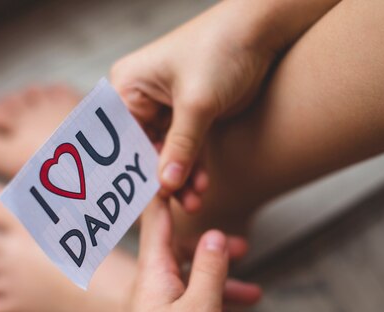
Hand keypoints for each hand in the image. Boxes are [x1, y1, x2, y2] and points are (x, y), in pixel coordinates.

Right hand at [111, 0, 276, 211]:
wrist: (262, 33)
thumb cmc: (221, 51)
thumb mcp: (198, 103)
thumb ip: (182, 146)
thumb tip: (166, 186)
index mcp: (129, 86)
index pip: (121, 137)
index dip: (131, 170)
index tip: (142, 199)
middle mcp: (142, 97)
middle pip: (144, 149)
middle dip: (162, 179)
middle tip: (174, 206)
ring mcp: (166, 108)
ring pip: (167, 154)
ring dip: (181, 179)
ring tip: (195, 202)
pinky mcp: (190, 116)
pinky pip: (186, 150)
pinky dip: (194, 169)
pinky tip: (202, 188)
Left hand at [124, 197, 260, 311]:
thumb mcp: (203, 307)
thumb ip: (209, 266)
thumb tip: (211, 233)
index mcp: (152, 276)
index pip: (156, 223)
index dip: (163, 195)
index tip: (166, 171)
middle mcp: (147, 290)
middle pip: (178, 252)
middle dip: (212, 248)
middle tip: (243, 246)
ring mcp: (152, 311)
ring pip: (188, 281)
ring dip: (219, 280)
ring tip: (254, 290)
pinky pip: (187, 304)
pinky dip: (212, 302)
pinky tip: (238, 311)